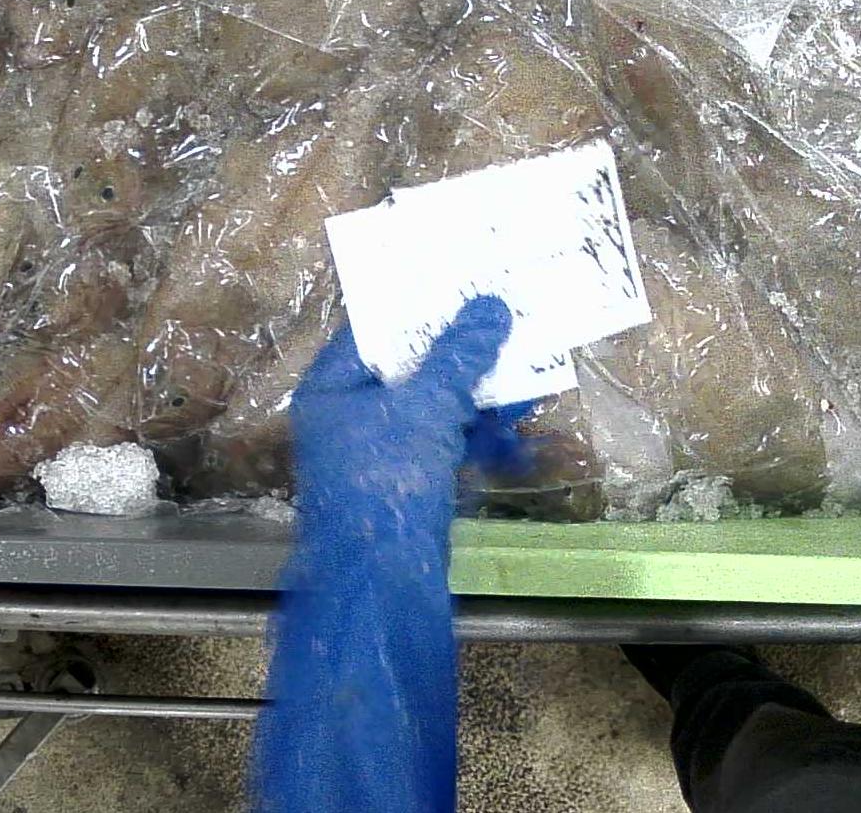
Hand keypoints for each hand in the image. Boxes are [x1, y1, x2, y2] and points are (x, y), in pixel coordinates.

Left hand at [254, 296, 512, 812]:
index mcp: (330, 389)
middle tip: (509, 316)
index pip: (374, 329)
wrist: (380, 583)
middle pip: (409, 365)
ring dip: (480, 392)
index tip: (463, 278)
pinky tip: (519, 426)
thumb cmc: (385, 483)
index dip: (419, 304)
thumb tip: (490, 306)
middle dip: (463, 350)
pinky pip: (444, 441)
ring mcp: (377, 452)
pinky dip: (478, 432)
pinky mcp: (407, 483)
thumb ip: (458, 356)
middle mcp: (347, 416)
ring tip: (530, 372)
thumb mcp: (424, 407)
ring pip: (434, 405)